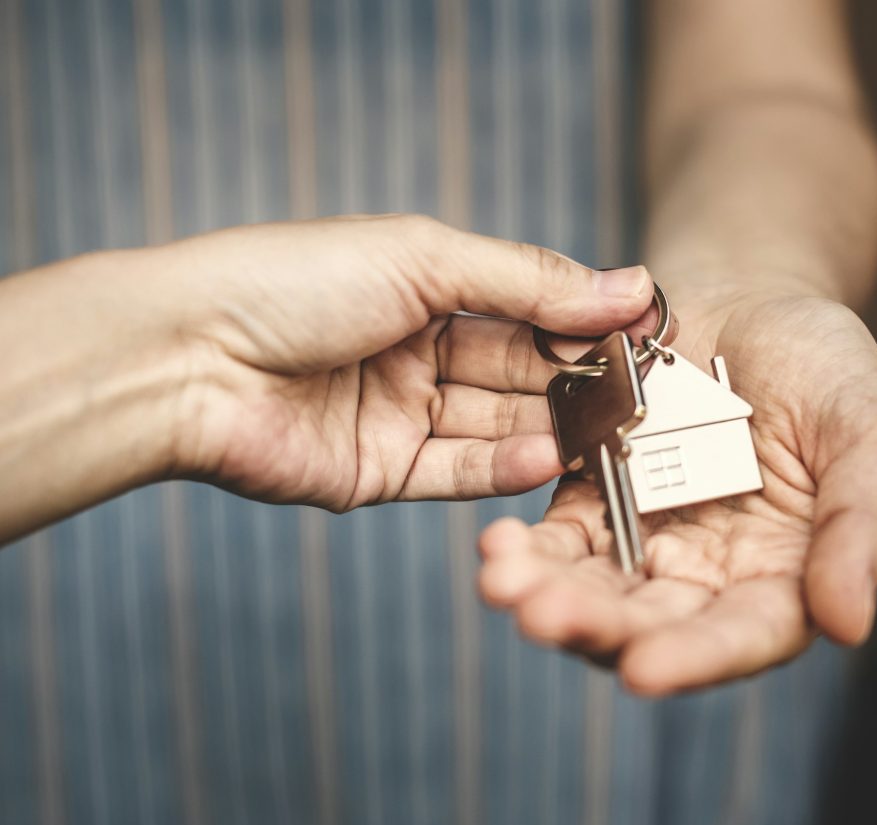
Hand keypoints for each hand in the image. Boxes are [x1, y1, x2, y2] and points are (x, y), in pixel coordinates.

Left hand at [0, 214, 658, 540]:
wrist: (190, 357)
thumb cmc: (295, 282)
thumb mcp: (423, 257)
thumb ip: (527, 280)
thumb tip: (626, 287)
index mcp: (423, 289)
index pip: (525, 308)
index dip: (582, 319)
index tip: (643, 331)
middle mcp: (415, 354)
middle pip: (516, 373)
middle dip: (575, 380)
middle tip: (640, 392)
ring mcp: (398, 417)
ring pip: (494, 427)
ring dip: (550, 428)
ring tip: (608, 432)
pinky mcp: (378, 474)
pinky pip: (454, 473)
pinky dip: (502, 469)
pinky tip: (547, 458)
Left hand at [477, 286, 876, 693]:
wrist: (751, 304)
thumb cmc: (824, 368)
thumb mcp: (867, 432)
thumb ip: (863, 524)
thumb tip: (848, 625)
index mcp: (780, 576)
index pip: (741, 635)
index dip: (695, 658)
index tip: (643, 671)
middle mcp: (706, 573)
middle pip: (649, 621)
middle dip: (594, 625)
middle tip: (541, 618)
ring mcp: (644, 537)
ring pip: (592, 586)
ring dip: (545, 592)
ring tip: (502, 582)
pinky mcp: (594, 498)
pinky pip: (558, 535)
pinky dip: (528, 546)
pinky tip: (497, 543)